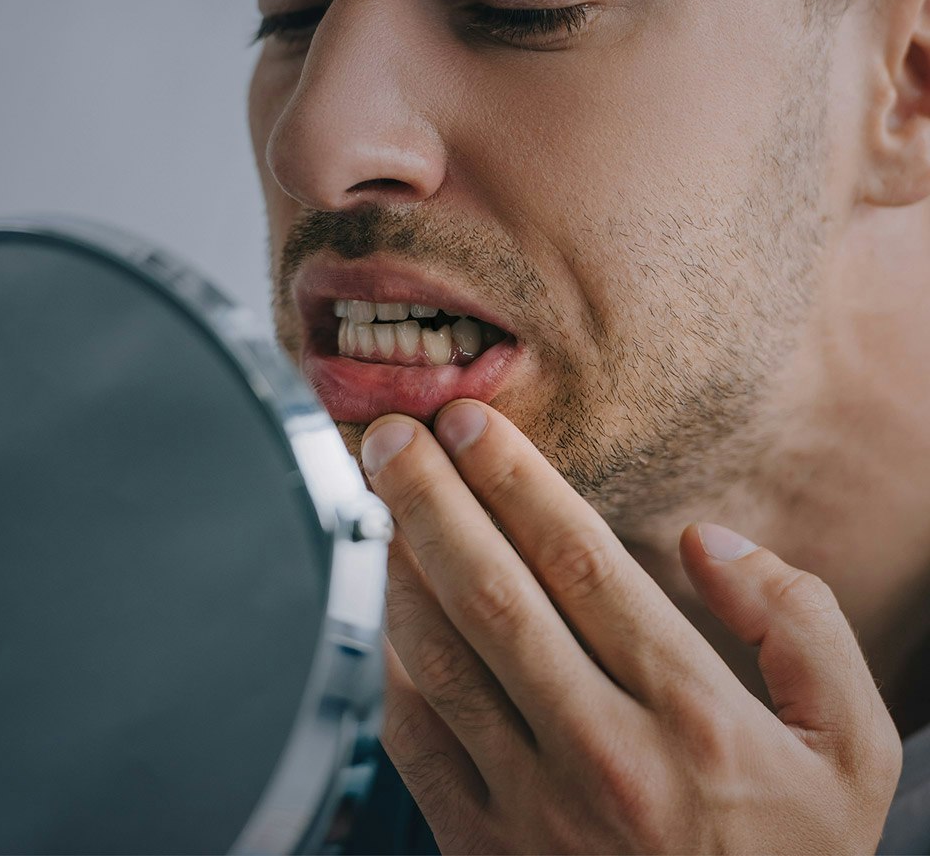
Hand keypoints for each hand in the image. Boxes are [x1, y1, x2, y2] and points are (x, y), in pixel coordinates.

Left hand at [361, 400, 902, 854]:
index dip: (515, 479)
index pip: (581, 562)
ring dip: (399, 567)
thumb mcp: (852, 747)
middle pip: (493, 594)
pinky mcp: (483, 851)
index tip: (471, 421)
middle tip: (393, 436)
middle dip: (432, 499)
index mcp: (694, 716)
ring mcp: (533, 811)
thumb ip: (801, 626)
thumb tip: (710, 543)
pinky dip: (392, 664)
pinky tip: (389, 609)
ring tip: (382, 501)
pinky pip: (416, 741)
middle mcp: (604, 756)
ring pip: (441, 659)